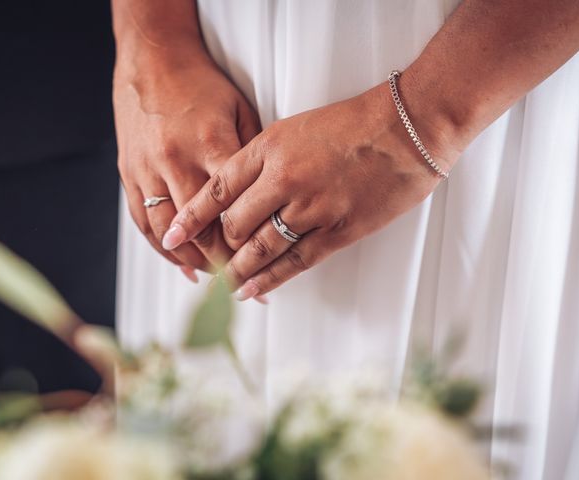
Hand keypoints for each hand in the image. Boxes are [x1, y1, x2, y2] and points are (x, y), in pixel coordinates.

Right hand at [114, 51, 259, 278]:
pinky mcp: (129, 173)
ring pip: (168, 231)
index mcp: (211, 144)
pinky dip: (162, 249)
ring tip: (213, 280)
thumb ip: (252, 156)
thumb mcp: (241, 111)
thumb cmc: (203, 85)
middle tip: (239, 281)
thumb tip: (269, 196)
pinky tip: (181, 265)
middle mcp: (176, 160)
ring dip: (191, 260)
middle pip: (200, 227)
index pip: (231, 208)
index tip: (258, 261)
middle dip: (221, 260)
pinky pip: (143, 221)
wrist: (154, 60)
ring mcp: (148, 169)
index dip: (245, 241)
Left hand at [161, 80, 459, 295]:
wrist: (406, 128)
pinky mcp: (338, 230)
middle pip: (233, 224)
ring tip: (223, 287)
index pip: (216, 190)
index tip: (173, 236)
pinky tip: (251, 291)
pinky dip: (269, 280)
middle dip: (217, 248)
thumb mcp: (296, 128)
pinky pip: (295, 262)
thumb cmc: (354, 123)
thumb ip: (265, 159)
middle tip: (206, 265)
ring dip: (237, 271)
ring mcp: (310, 207)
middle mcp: (283, 180)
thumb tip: (240, 195)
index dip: (191, 218)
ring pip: (259, 248)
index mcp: (269, 148)